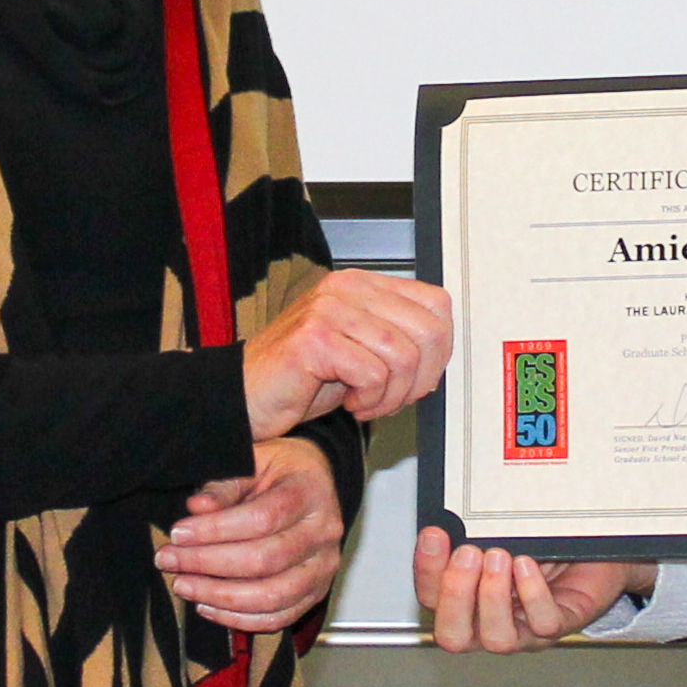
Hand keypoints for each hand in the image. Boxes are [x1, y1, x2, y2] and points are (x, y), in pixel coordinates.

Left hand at [157, 437, 346, 633]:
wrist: (316, 484)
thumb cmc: (282, 471)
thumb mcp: (254, 461)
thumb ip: (225, 485)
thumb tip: (197, 507)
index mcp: (310, 493)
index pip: (262, 518)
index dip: (215, 530)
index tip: (178, 533)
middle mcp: (323, 533)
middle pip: (265, 560)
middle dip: (208, 564)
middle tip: (170, 560)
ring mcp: (322, 567)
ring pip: (271, 596)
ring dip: (219, 596)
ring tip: (184, 585)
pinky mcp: (315, 593)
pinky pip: (277, 618)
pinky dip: (238, 619)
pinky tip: (206, 605)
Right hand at [241, 271, 454, 436]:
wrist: (244, 397)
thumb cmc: (301, 379)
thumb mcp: (361, 351)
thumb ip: (399, 340)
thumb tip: (441, 354)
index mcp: (363, 284)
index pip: (437, 304)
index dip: (439, 350)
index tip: (418, 377)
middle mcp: (346, 288)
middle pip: (429, 331)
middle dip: (420, 379)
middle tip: (393, 398)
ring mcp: (328, 309)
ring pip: (403, 356)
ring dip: (392, 395)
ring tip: (367, 402)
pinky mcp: (314, 339)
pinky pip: (373, 375)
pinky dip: (370, 401)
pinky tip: (348, 403)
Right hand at [413, 526, 646, 650]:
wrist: (598, 549)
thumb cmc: (547, 546)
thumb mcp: (504, 534)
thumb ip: (475, 534)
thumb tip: (452, 517)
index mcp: (470, 601)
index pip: (431, 599)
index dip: (427, 570)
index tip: (435, 534)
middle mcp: (493, 622)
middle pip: (454, 636)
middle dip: (455, 595)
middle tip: (468, 555)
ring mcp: (528, 630)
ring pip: (497, 639)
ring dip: (493, 597)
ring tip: (501, 557)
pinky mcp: (562, 623)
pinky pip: (543, 623)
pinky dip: (533, 594)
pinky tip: (528, 566)